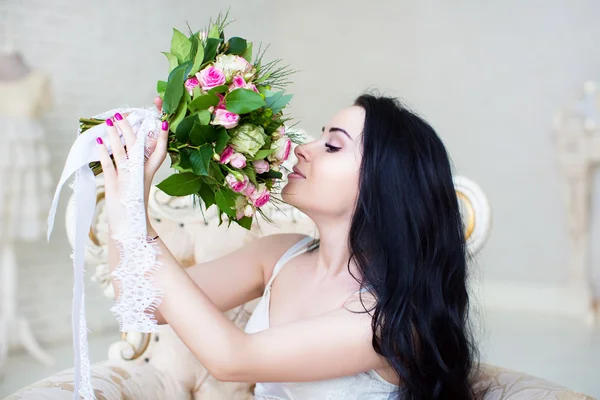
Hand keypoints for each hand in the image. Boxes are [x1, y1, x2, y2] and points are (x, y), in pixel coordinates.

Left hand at [96, 112, 167, 232]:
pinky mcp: (114, 186)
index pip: (160, 152)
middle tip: (123, 114)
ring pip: (122, 153)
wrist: (130, 228)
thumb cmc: (134, 206)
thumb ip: (138, 167)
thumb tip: (131, 149)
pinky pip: (108, 166)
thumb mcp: (139, 184)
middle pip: (138, 147)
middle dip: (130, 128)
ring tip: (109, 121)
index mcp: (150, 174)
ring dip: (115, 135)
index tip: (163, 122)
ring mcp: (127, 180)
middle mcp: (141, 175)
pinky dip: (103, 153)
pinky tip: (99, 141)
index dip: (163, 137)